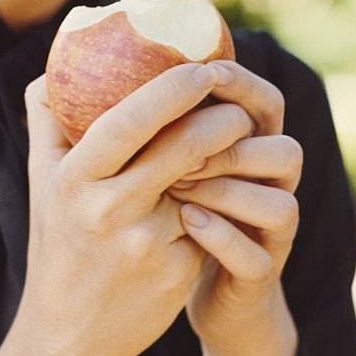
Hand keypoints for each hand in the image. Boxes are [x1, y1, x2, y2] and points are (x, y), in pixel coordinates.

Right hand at [13, 62, 253, 355]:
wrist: (68, 334)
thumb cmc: (57, 238)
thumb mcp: (41, 179)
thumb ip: (48, 117)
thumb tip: (60, 58)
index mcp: (74, 179)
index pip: (128, 122)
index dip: (170, 90)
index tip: (200, 68)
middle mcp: (108, 210)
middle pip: (182, 147)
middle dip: (221, 117)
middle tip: (236, 101)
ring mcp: (146, 244)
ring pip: (205, 182)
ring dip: (231, 154)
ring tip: (240, 134)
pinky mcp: (177, 271)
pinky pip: (209, 219)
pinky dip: (219, 200)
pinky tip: (221, 193)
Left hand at [166, 61, 302, 349]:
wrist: (176, 289)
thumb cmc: (164, 209)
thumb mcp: (159, 161)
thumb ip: (144, 117)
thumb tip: (75, 67)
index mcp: (249, 147)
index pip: (267, 104)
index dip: (242, 84)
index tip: (203, 69)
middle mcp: (270, 188)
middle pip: (281, 149)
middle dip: (231, 138)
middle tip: (178, 133)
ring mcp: (269, 235)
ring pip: (279, 203)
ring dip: (227, 189)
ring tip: (175, 181)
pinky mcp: (258, 276)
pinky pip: (255, 258)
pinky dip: (221, 236)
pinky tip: (184, 221)